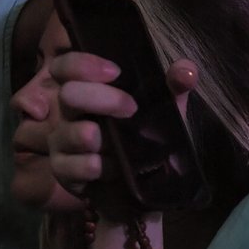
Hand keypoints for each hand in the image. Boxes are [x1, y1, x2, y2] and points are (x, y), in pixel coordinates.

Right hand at [46, 54, 199, 198]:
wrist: (146, 184)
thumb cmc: (149, 137)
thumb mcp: (166, 110)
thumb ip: (175, 87)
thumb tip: (186, 70)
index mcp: (88, 90)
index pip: (66, 67)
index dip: (83, 64)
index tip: (116, 73)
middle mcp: (70, 113)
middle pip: (68, 94)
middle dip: (101, 98)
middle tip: (131, 108)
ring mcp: (62, 143)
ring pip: (67, 133)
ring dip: (97, 138)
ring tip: (117, 145)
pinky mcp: (63, 172)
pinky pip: (71, 167)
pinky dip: (95, 167)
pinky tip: (114, 170)